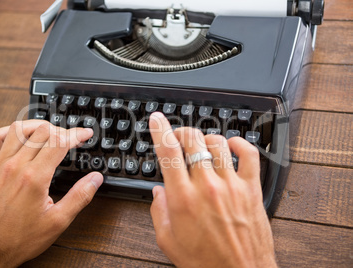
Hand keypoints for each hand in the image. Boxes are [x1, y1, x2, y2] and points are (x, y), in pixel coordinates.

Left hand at [0, 120, 102, 266]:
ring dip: (39, 126)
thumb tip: (95, 179)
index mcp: (34, 178)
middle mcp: (15, 166)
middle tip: (73, 139)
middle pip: (43, 131)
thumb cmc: (19, 238)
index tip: (86, 134)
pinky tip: (22, 136)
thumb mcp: (58, 221)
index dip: (77, 134)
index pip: (59, 142)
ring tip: (51, 133)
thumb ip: (80, 196)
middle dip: (62, 130)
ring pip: (20, 128)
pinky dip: (11, 130)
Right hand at [149, 112, 276, 267]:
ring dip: (205, 138)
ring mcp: (231, 185)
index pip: (167, 152)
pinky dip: (238, 142)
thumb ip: (158, 211)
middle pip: (192, 140)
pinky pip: (248, 154)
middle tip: (177, 135)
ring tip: (201, 145)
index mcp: (182, 198)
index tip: (156, 119)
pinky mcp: (251, 188)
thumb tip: (158, 191)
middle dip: (181, 131)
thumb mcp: (167, 241)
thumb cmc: (205, 262)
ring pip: (217, 143)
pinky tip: (230, 145)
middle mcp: (206, 186)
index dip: (159, 130)